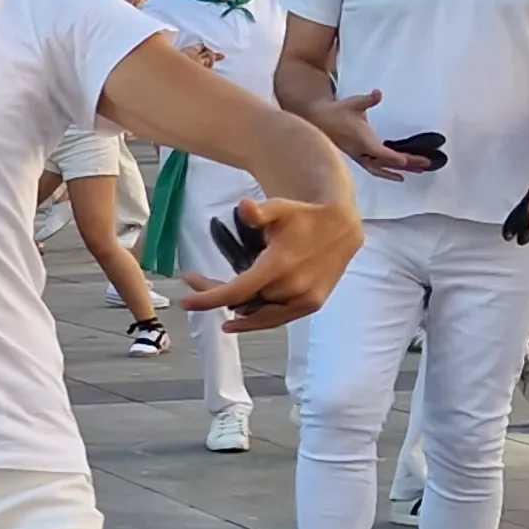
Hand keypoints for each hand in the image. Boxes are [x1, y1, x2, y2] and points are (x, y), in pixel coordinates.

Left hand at [181, 193, 359, 330]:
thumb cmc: (304, 217)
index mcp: (280, 265)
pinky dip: (254, 320)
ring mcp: (303, 299)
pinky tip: (235, 320)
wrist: (342, 229)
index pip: (236, 291)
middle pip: (241, 301)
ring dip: (233, 306)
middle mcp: (291, 287)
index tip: (185, 301)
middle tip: (195, 281)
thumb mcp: (281, 208)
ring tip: (213, 293)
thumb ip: (260, 212)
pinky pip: (276, 319)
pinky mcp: (311, 305)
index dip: (208, 298)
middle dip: (214, 293)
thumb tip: (244, 207)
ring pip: (256, 313)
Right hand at [307, 89, 419, 177]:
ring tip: (419, 172)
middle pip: (387, 162)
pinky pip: (376, 168)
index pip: (380, 152)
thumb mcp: (353, 103)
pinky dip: (388, 172)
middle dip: (408, 163)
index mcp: (362, 140)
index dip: (393, 157)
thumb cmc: (336, 111)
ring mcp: (360, 156)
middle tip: (427, 164)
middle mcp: (362, 151)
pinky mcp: (358, 157)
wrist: (317, 119)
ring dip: (401, 170)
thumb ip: (368, 100)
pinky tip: (399, 175)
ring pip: (382, 168)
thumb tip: (378, 93)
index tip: (407, 161)